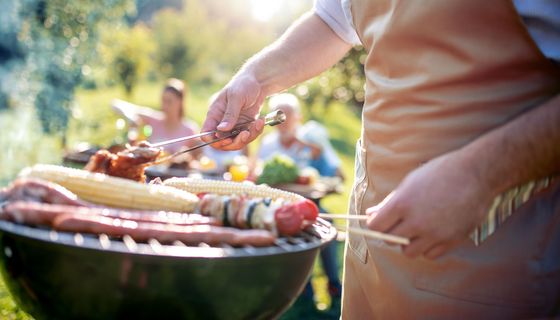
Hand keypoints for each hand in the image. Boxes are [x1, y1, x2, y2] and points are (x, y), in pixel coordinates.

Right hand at [201, 73, 265, 150]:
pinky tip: (260, 121)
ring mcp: (233, 126)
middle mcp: (222, 123)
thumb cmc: (243, 85)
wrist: (258, 83)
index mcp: (214, 114)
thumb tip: (221, 130)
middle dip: (234, 142)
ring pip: (236, 142)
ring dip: (248, 137)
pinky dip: (255, 132)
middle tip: (245, 134)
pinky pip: (248, 137)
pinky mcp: (244, 127)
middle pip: (222, 143)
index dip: (213, 141)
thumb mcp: (236, 97)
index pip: (206, 134)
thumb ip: (229, 114)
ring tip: (257, 124)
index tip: (226, 139)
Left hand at [366, 151, 493, 258]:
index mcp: (402, 204)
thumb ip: (389, 202)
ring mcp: (435, 233)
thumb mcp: (409, 183)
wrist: (475, 174)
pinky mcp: (451, 241)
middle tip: (400, 222)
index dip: (376, 224)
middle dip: (391, 232)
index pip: (376, 226)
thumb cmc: (439, 173)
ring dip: (409, 243)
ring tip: (417, 229)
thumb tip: (370, 215)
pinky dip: (428, 247)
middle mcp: (417, 221)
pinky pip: (430, 255)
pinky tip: (432, 233)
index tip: (380, 221)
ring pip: (409, 252)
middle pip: (390, 240)